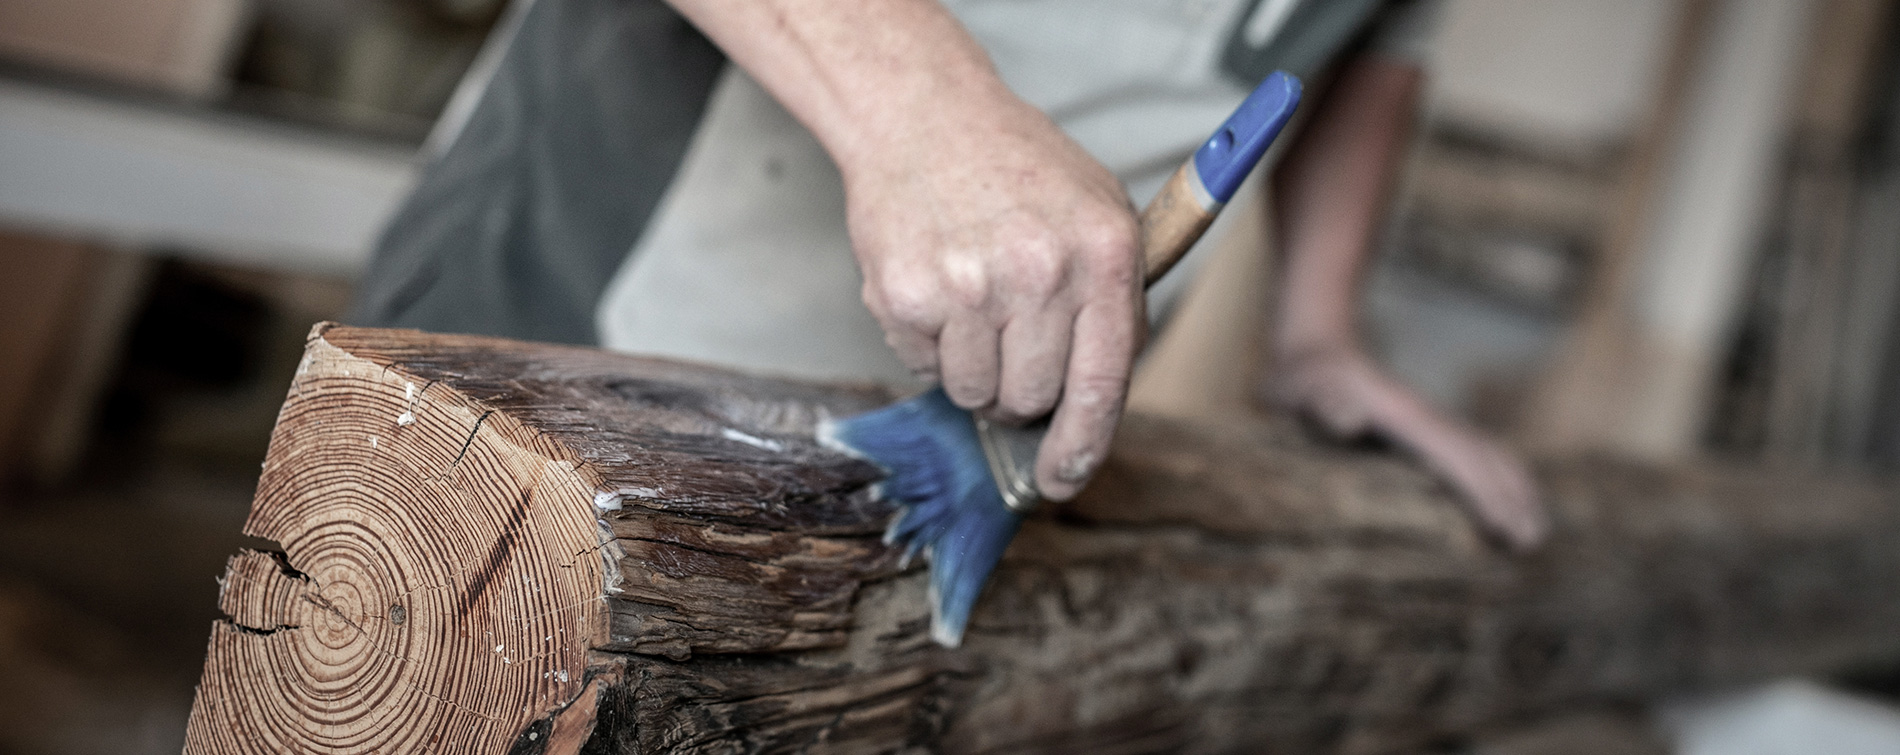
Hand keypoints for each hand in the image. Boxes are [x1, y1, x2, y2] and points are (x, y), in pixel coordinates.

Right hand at [838, 92, 1143, 500]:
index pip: (1102, 385)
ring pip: (973, 393)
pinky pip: (923, 367)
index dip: (1082, 447)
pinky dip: (929, 344)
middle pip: (1031, 399)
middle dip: (1018, 393)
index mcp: (1102, 255)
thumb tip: (1101, 403)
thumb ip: (1115, 305)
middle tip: (1007, 344)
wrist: (924, 117)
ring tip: (971, 302)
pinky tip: (936, 286)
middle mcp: (1039, 272)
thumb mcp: (1100, 214)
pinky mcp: (905, 294)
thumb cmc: (1018, 170)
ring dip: (972, 369)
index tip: (1063, 478)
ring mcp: (968, 285)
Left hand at [1266, 343, 1547, 549]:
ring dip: (1516, 488)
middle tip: (1535, 545)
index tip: (1506, 529)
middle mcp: (1429, 420)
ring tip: (1536, 532)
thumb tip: (1349, 421)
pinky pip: (1474, 454)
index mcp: (1407, 418)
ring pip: (1488, 454)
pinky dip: (1500, 477)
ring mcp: (1431, 423)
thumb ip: (1324, 403)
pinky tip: (1505, 502)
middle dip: (1513, 498)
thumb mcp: (1305, 389)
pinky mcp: (1424, 430)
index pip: (1457, 459)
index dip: (1483, 494)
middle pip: (1484, 459)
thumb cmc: (1306, 378)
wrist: (1315, 349)